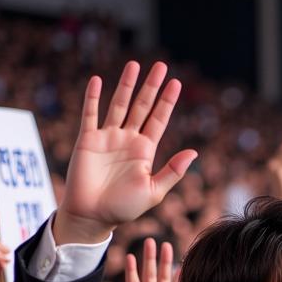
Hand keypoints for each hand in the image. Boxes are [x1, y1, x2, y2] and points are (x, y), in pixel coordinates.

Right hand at [55, 61, 196, 244]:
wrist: (93, 217)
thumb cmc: (124, 209)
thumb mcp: (154, 191)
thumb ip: (172, 171)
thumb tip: (194, 152)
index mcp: (145, 151)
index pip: (159, 120)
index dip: (167, 102)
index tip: (176, 83)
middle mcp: (128, 140)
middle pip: (142, 106)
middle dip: (151, 87)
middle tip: (161, 66)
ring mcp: (107, 138)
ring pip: (118, 105)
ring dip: (126, 85)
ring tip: (134, 65)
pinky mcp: (88, 140)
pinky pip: (90, 114)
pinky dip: (92, 98)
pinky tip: (97, 81)